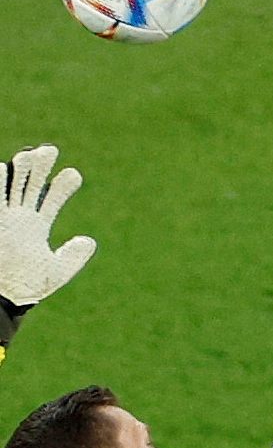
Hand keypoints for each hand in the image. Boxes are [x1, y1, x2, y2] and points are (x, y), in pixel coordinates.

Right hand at [0, 144, 96, 306]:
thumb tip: (89, 241)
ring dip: (20, 170)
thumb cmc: (28, 286)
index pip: (51, 198)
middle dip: (40, 167)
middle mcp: (20, 217)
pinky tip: (2, 167)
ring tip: (31, 155)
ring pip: (12, 186)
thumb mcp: (57, 272)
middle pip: (31, 184)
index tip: (73, 174)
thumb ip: (73, 257)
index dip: (62, 185)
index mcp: (36, 225)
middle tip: (51, 150)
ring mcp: (4, 217)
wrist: (4, 297)